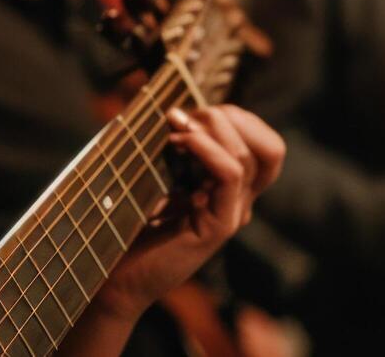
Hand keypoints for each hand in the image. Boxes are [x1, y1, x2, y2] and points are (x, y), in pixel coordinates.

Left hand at [92, 105, 284, 322]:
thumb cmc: (128, 224)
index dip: (235, 117)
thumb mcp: (154, 175)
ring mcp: (232, 214)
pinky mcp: (218, 226)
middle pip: (268, 148)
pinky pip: (230, 175)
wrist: (117, 275)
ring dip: (211, 128)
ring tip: (176, 126)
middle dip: (228, 117)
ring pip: (249, 157)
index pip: (262, 144)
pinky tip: (179, 140)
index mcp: (228, 188)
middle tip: (184, 116)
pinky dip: (207, 148)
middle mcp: (238, 201)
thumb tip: (174, 109)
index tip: (190, 110)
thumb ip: (173, 148)